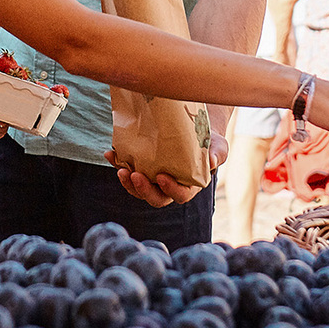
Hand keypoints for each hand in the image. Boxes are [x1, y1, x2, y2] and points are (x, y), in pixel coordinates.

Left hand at [104, 131, 225, 207]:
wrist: (193, 130)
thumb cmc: (209, 143)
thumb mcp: (218, 147)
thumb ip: (218, 154)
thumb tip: (212, 160)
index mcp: (189, 186)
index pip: (180, 195)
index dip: (170, 189)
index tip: (162, 177)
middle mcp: (169, 187)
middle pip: (155, 197)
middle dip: (143, 190)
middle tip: (135, 175)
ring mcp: (153, 180)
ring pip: (138, 189)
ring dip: (127, 182)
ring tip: (120, 169)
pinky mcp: (141, 168)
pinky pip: (127, 171)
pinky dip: (117, 163)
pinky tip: (109, 154)